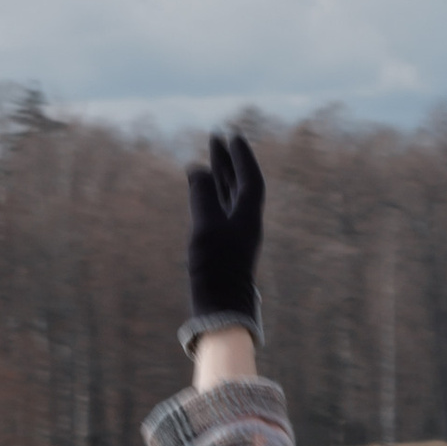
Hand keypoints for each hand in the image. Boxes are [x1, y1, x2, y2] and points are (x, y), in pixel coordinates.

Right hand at [181, 129, 265, 349]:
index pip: (250, 178)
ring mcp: (235, 237)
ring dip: (218, 177)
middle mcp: (245, 224)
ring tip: (206, 159)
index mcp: (249, 216)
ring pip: (228, 199)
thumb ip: (201, 195)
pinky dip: (209, 197)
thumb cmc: (214, 268)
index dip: (241, 156)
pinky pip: (218, 214)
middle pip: (239, 184)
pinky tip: (200, 193)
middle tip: (216, 138)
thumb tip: (196, 168)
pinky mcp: (223, 249)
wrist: (220, 309)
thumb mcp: (205, 226)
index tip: (232, 136)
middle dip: (228, 161)